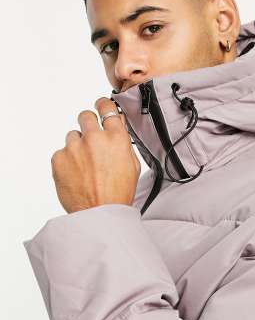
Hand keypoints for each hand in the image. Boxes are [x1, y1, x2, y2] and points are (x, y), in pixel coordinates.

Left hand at [51, 97, 140, 213]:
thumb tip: (117, 128)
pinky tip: (76, 175)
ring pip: (72, 136)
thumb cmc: (118, 194)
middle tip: (91, 140)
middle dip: (88, 125)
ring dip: (77, 146)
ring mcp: (74, 147)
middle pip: (85, 116)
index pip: (107, 107)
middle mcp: (94, 138)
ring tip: (85, 166)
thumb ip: (123, 143)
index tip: (101, 106)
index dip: (103, 105)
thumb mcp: (132, 165)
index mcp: (116, 138)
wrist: (99, 214)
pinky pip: (61, 152)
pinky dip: (67, 161)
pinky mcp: (58, 158)